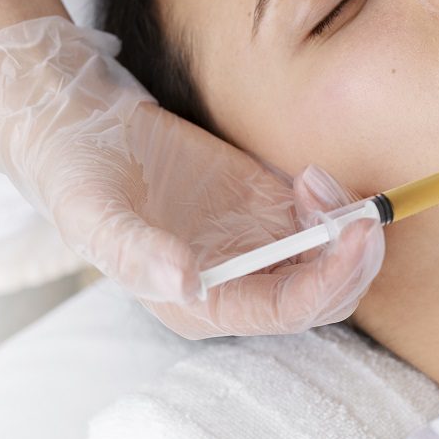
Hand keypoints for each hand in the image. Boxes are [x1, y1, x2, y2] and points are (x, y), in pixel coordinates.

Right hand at [0, 16, 384, 335]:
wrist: (83, 127)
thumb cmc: (78, 179)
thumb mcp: (94, 214)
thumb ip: (136, 252)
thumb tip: (184, 283)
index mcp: (201, 305)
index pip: (287, 311)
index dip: (328, 280)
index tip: (352, 235)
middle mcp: (237, 282)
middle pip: (324, 295)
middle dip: (353, 260)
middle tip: (360, 213)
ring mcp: (256, 244)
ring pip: (331, 260)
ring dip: (343, 226)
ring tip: (312, 179)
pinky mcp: (265, 206)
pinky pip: (321, 221)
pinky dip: (331, 203)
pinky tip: (309, 176)